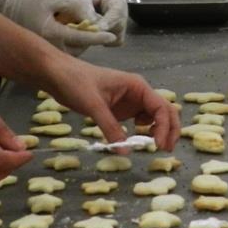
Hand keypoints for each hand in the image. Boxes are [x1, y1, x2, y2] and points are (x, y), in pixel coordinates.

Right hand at [0, 0, 116, 51]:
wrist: (4, 2)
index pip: (81, 38)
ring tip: (84, 30)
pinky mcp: (39, 48)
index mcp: (52, 34)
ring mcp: (42, 49)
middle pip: (76, 50)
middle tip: (97, 30)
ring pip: (68, 52)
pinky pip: (59, 50)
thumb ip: (75, 8)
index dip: (98, 37)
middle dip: (88, 41)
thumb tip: (89, 20)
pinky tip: (70, 32)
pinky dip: (68, 44)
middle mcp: (47, 46)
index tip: (112, 36)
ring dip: (78, 43)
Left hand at [47, 62, 179, 151]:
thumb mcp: (94, 105)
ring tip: (155, 148)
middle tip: (166, 150)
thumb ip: (110, 128)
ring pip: (154, 118)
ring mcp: (131, 102)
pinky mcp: (121, 110)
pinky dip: (143, 133)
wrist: (58, 75)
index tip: (158, 146)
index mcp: (137, 86)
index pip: (161, 107)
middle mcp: (138, 93)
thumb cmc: (77, 82)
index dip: (164, 127)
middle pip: (164, 111)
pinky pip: (139, 123)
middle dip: (169, 129)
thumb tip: (125, 152)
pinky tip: (136, 141)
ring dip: (159, 131)